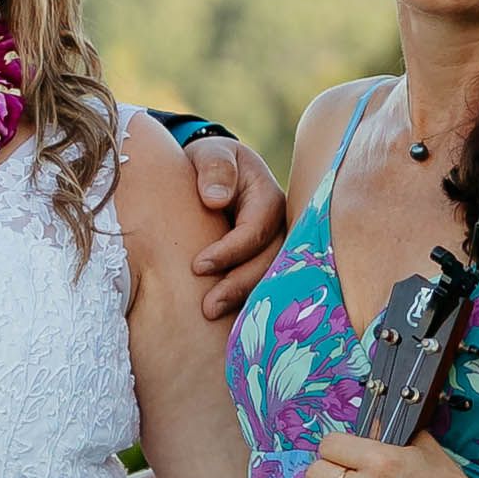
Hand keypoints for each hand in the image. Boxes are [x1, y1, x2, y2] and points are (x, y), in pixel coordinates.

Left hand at [184, 130, 290, 325]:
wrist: (212, 175)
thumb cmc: (210, 163)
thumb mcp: (211, 153)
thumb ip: (215, 168)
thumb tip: (215, 199)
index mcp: (269, 198)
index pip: (257, 230)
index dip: (231, 251)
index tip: (197, 266)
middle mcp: (280, 227)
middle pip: (270, 262)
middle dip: (240, 286)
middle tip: (207, 308)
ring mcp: (275, 249)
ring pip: (270, 280)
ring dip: (244, 300)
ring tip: (211, 316)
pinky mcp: (263, 264)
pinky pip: (262, 287)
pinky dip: (246, 304)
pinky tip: (227, 324)